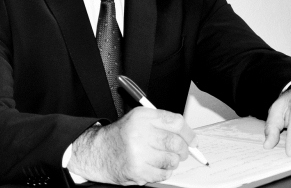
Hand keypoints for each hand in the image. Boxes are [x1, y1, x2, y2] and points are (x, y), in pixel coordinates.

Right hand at [68, 107, 195, 184]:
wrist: (98, 152)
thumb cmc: (121, 136)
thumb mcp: (138, 119)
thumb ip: (162, 122)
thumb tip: (188, 134)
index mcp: (142, 117)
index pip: (176, 122)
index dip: (188, 132)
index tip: (193, 139)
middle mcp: (140, 133)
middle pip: (176, 142)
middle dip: (184, 149)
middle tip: (182, 151)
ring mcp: (138, 153)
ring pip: (172, 160)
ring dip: (173, 161)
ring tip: (164, 158)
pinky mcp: (137, 171)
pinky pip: (163, 174)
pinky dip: (164, 172)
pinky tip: (156, 166)